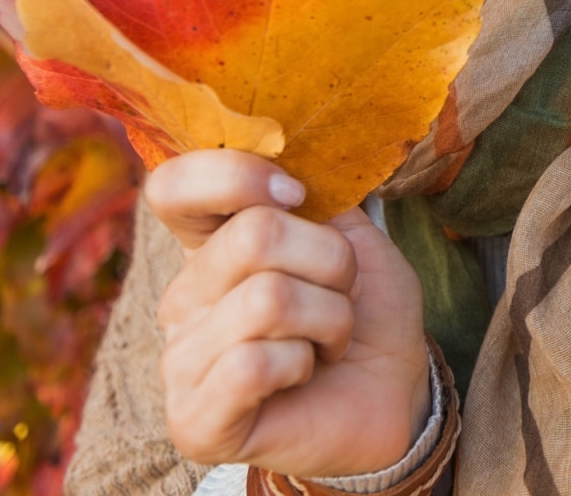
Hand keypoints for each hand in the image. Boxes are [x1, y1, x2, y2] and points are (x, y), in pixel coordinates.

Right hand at [150, 150, 431, 478]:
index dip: (238, 176)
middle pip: (253, 235)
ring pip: (267, 299)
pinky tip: (304, 375)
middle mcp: (184, 297)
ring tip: (329, 339)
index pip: (173, 186)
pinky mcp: (194, 419)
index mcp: (211, 245)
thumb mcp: (352, 234)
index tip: (298, 194)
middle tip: (342, 293)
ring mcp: (181, 360)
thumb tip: (289, 150)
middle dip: (331, 261)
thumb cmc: (369, 312)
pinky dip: (302, 363)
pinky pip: (252, 365)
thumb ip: (314, 192)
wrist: (397, 393)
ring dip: (329, 317)